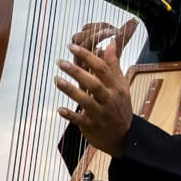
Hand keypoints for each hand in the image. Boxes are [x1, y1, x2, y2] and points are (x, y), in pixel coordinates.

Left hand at [54, 18, 138, 154]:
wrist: (124, 137)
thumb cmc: (119, 107)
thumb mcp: (121, 86)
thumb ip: (113, 66)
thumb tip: (110, 44)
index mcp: (116, 88)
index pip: (102, 69)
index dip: (87, 57)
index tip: (72, 47)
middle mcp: (109, 100)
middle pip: (93, 84)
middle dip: (77, 72)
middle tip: (61, 62)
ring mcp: (100, 114)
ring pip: (85, 101)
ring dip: (70, 90)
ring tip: (57, 80)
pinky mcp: (91, 126)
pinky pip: (79, 120)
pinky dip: (70, 114)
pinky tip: (60, 108)